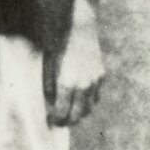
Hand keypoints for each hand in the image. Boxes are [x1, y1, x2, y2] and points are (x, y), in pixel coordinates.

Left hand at [43, 0, 104, 126]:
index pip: (62, 112)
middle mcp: (83, 85)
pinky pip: (95, 96)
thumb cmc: (58, 45)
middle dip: (68, 121)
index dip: (56, 120)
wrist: (79, 26)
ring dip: (79, 113)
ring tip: (70, 113)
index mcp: (67, 83)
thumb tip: (51, 107)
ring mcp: (95, 81)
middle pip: (78, 115)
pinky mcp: (101, 75)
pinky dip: (87, 101)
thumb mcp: (48, 67)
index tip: (51, 123)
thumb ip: (50, 89)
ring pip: (89, 108)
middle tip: (60, 122)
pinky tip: (79, 99)